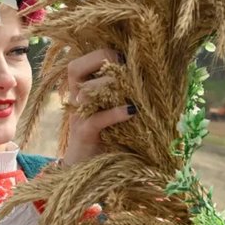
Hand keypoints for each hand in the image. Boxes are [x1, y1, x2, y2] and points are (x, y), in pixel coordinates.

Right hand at [60, 48, 135, 167]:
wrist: (88, 170)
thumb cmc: (107, 135)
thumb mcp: (112, 107)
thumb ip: (121, 89)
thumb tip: (149, 68)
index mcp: (80, 89)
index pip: (78, 62)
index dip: (100, 54)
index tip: (123, 58)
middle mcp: (74, 100)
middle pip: (76, 69)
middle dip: (104, 64)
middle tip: (127, 69)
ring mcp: (77, 116)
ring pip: (86, 91)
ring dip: (111, 86)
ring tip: (132, 90)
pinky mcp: (83, 134)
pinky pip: (96, 119)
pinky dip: (114, 113)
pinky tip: (131, 111)